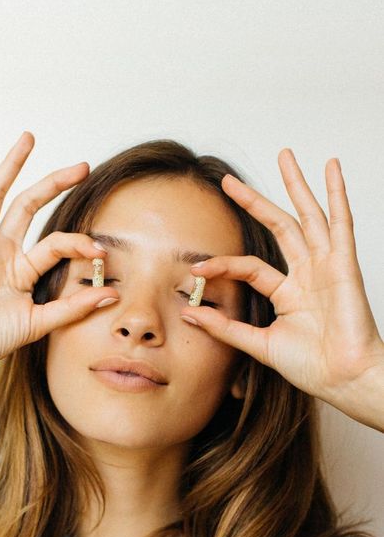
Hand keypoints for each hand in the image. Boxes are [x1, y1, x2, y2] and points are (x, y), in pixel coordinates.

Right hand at [0, 132, 118, 388]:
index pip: (56, 244)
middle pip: (31, 205)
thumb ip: (73, 307)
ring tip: (29, 139)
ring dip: (12, 165)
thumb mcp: (39, 321)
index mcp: (22, 268)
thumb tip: (111, 294)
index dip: (78, 243)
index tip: (99, 250)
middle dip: (56, 183)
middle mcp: (2, 249)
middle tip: (82, 167)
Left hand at [180, 149, 383, 425]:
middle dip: (255, 202)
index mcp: (288, 292)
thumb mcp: (259, 344)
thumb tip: (191, 312)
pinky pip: (341, 223)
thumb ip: (226, 328)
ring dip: (295, 186)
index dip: (223, 264)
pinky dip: (337, 195)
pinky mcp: (345, 265)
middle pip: (278, 227)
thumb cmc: (312, 367)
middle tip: (229, 181)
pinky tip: (331, 169)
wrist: (343, 380)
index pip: (249, 266)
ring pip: (307, 217)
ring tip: (284, 156)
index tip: (197, 269)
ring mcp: (326, 266)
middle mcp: (307, 274)